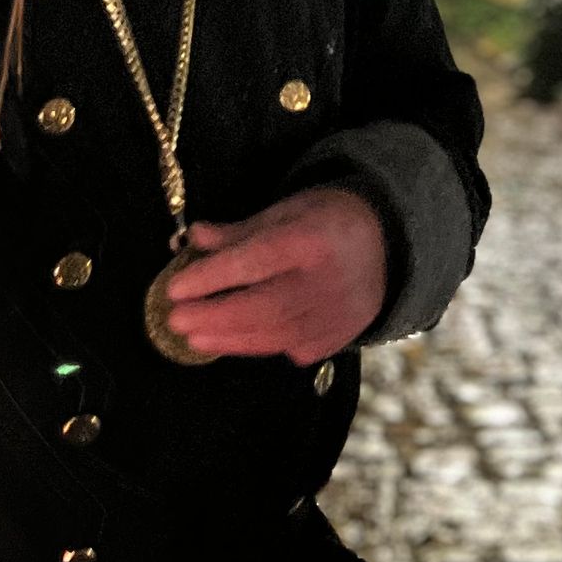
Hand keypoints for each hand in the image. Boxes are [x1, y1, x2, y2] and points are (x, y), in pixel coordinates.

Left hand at [167, 187, 387, 365]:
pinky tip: (233, 341)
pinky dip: (259, 346)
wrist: (386, 243)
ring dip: (229, 339)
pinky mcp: (338, 337)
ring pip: (275, 336)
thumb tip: (194, 239)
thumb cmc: (326, 221)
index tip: (175, 288)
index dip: (212, 277)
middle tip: (176, 320)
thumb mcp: (285, 211)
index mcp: (313, 239)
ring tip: (194, 337)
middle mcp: (327, 281)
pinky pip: (292, 349)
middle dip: (214, 317)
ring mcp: (336, 315)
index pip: (255, 261)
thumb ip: (239, 231)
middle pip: (263, 308)